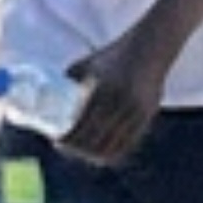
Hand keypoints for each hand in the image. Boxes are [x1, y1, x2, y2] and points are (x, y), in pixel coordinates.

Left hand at [59, 20, 182, 168]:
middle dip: (78, 150)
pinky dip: (114, 151)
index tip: (58, 143)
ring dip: (95, 154)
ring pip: (112, 147)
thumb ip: (72, 77)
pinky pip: (128, 144)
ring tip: (85, 152)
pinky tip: (104, 151)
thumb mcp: (90, 64)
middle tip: (68, 148)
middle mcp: (119, 104)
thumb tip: (52, 91)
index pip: (81, 128)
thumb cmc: (114, 54)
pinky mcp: (147, 116)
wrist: (150, 47)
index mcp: (101, 91)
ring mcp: (135, 112)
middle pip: (94, 143)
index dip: (67, 141)